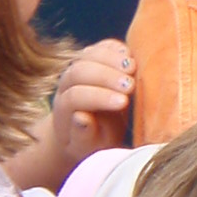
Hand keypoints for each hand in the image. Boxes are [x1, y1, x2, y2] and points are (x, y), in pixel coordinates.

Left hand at [51, 40, 133, 172]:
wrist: (85, 131)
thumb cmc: (91, 143)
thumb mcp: (88, 149)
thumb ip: (83, 135)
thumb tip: (81, 117)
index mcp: (63, 109)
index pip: (75, 97)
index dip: (98, 97)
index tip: (123, 103)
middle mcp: (66, 86)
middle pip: (79, 71)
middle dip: (106, 76)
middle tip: (130, 85)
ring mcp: (78, 69)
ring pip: (87, 55)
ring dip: (111, 58)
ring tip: (133, 66)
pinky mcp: (92, 60)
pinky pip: (99, 48)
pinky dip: (114, 48)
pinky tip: (129, 54)